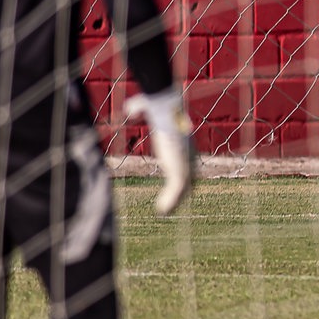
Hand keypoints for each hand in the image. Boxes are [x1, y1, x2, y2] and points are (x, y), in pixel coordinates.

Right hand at [125, 89, 195, 215]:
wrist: (166, 111)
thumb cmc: (157, 108)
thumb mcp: (148, 110)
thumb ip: (139, 110)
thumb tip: (129, 110)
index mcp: (185, 144)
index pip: (188, 164)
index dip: (183, 176)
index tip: (177, 185)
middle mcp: (189, 155)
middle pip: (189, 179)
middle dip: (181, 193)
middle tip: (172, 204)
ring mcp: (187, 163)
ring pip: (184, 188)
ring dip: (175, 200)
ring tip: (165, 211)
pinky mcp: (181, 170)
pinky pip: (177, 191)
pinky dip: (171, 201)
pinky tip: (163, 210)